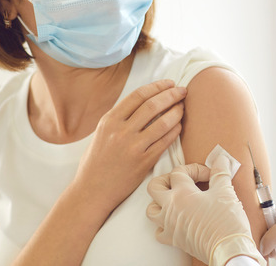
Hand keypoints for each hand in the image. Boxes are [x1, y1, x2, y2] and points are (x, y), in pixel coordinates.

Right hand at [74, 79, 186, 211]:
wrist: (92, 191)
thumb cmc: (96, 162)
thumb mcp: (101, 133)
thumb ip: (120, 118)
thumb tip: (144, 101)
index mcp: (109, 120)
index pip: (138, 95)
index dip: (157, 86)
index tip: (169, 83)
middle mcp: (121, 131)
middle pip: (153, 105)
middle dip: (172, 94)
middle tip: (183, 91)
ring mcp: (133, 147)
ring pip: (162, 122)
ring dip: (177, 111)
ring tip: (183, 107)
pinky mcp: (143, 162)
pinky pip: (165, 142)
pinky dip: (175, 131)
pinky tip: (180, 126)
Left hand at [146, 156, 264, 265]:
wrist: (229, 250)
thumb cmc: (227, 221)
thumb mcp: (225, 191)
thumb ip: (220, 173)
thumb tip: (221, 160)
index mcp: (182, 193)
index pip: (179, 171)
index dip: (195, 169)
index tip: (210, 175)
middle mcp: (170, 208)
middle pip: (154, 187)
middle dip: (166, 179)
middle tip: (182, 180)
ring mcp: (169, 225)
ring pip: (151, 210)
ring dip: (159, 202)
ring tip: (174, 199)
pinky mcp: (174, 240)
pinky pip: (159, 231)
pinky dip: (164, 225)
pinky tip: (176, 221)